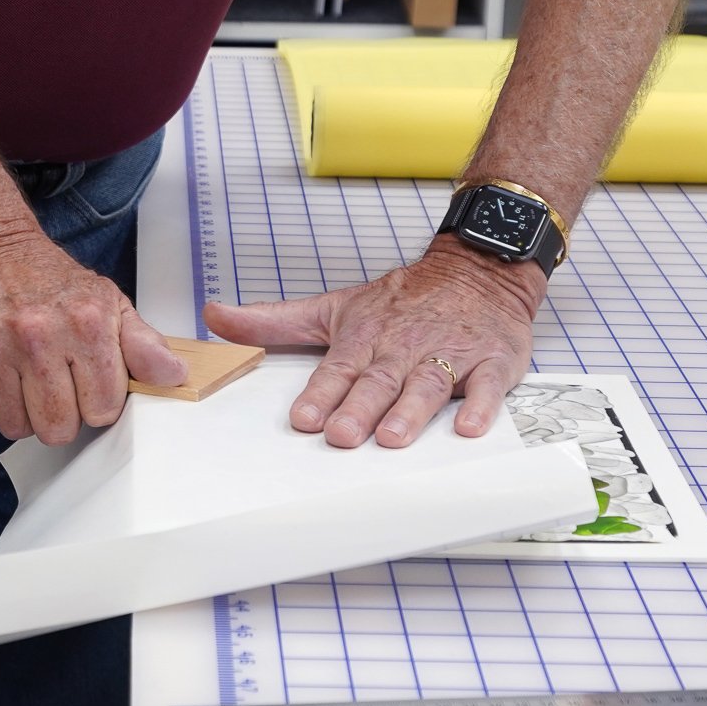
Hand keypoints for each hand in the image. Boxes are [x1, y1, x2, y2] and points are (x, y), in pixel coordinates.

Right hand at [0, 221, 185, 442]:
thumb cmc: (56, 288)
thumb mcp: (111, 307)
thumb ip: (145, 347)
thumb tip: (175, 377)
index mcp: (86, 323)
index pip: (102, 411)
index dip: (97, 402)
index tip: (88, 379)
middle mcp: (36, 332)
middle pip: (57, 428)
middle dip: (60, 414)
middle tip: (54, 382)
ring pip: (14, 427)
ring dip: (21, 411)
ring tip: (24, 376)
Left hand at [203, 236, 544, 448]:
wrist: (476, 267)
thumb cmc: (402, 299)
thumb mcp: (334, 306)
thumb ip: (274, 320)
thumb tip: (215, 316)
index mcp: (365, 338)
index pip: (338, 369)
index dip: (320, 394)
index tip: (304, 418)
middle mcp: (403, 348)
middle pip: (378, 381)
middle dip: (358, 408)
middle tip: (341, 434)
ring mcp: (448, 354)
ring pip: (427, 385)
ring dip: (409, 411)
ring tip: (391, 437)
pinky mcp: (491, 362)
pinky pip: (488, 385)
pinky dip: (482, 406)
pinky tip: (471, 427)